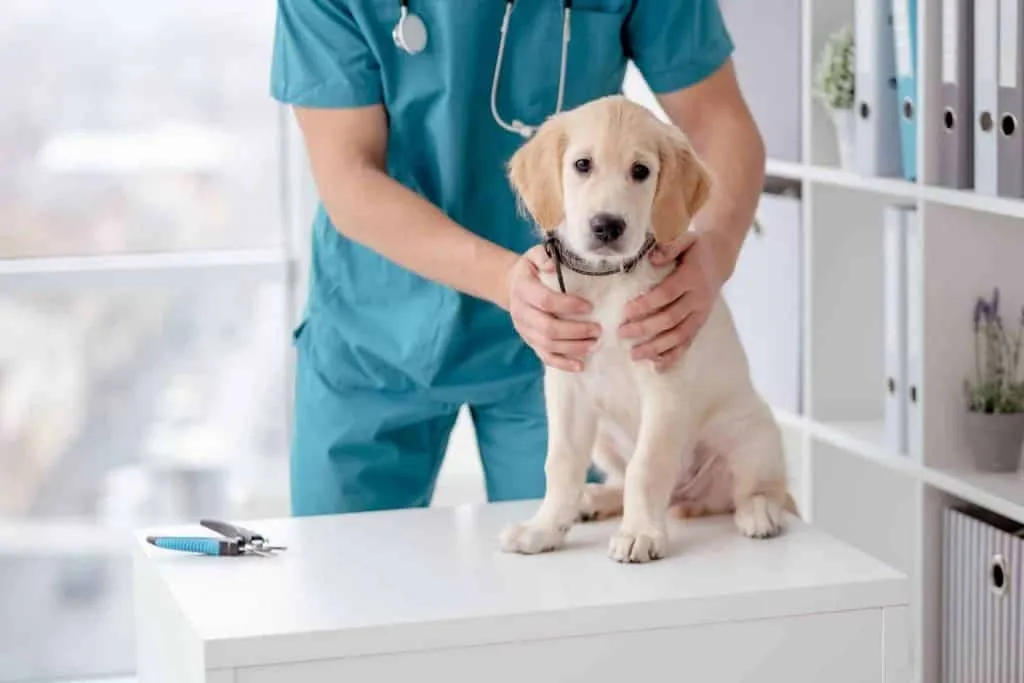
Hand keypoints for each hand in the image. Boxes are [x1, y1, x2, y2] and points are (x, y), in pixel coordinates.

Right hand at [506, 245, 599, 371]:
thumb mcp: (534, 254)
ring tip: (595, 343)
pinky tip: (580, 365)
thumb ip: (543, 255)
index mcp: (523, 289)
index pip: (546, 301)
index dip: (568, 305)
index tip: (590, 306)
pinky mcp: (530, 342)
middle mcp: (521, 312)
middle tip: (598, 329)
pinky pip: (545, 357)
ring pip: (548, 345)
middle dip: (576, 331)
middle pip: (548, 328)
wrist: (512, 286)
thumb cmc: (531, 269)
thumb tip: (553, 265)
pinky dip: (563, 364)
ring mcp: (525, 330)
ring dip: (574, 347)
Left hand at [619, 230, 735, 371]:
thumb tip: (652, 258)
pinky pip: (688, 343)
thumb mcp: (686, 239)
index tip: (625, 311)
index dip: (647, 304)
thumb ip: (669, 247)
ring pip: (679, 335)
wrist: (720, 259)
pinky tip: (658, 366)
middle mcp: (698, 299)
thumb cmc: (696, 249)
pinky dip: (673, 356)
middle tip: (622, 333)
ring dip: (657, 348)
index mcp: (692, 277)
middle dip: (645, 328)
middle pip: (670, 318)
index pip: (667, 294)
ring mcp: (700, 314)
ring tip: (634, 355)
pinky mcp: (700, 323)